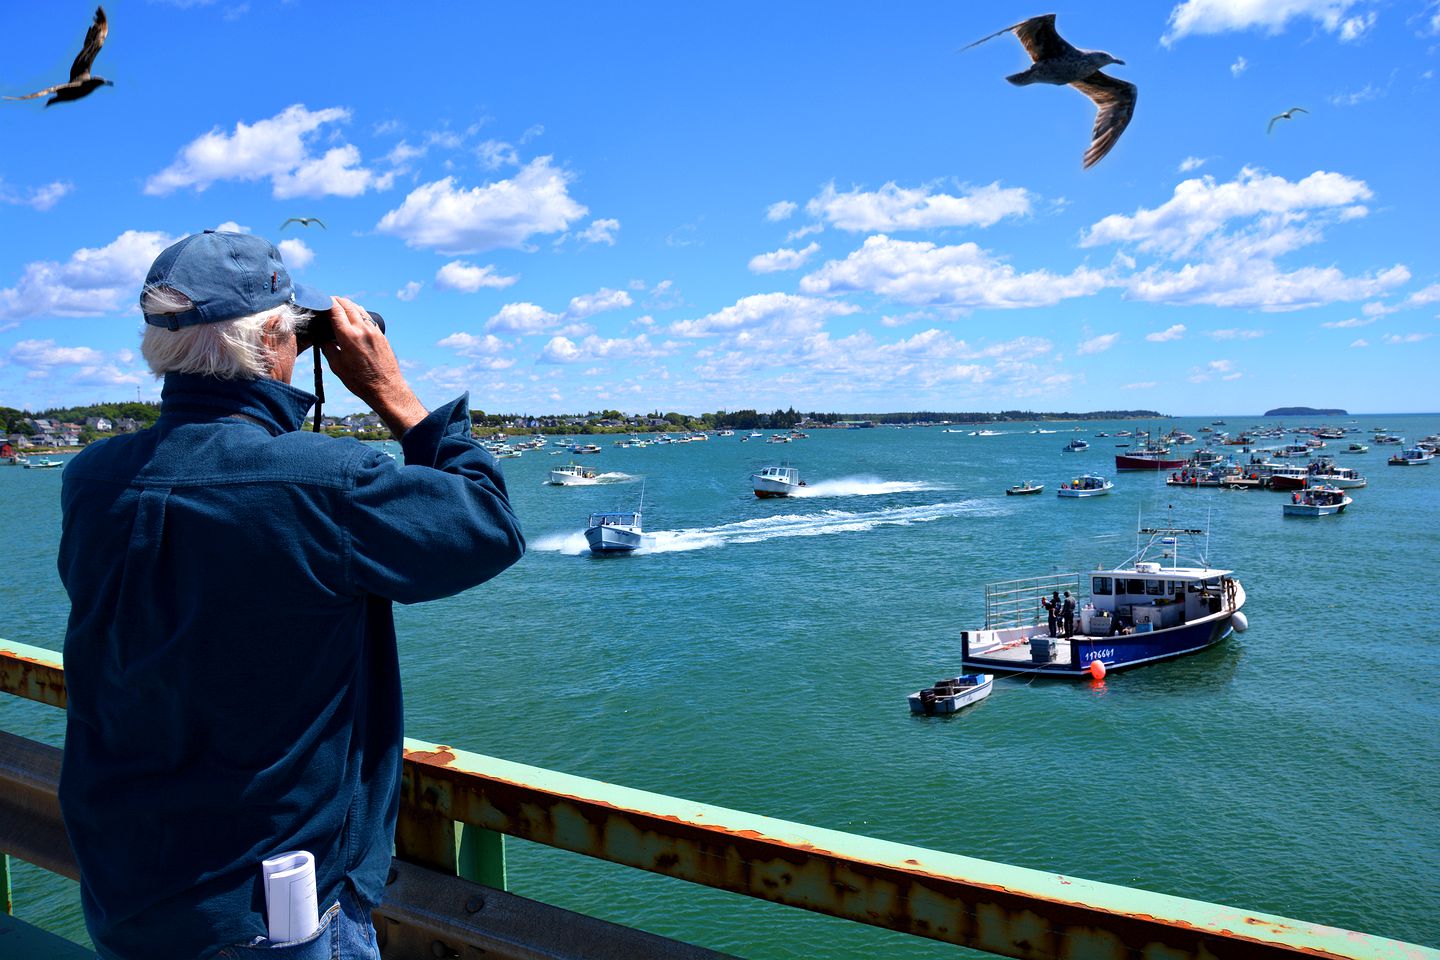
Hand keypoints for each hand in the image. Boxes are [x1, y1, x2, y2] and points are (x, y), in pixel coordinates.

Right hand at [319, 297, 427, 436]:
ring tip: (341, 307)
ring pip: (359, 309)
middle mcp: (362, 329)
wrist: (386, 388)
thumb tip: (322, 338)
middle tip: (329, 302)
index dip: (327, 302)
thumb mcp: (337, 366)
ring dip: (349, 305)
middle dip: (337, 301)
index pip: (335, 309)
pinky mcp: (381, 335)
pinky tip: (355, 317)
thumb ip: (328, 348)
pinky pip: (368, 318)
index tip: (321, 302)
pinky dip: (359, 313)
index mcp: (349, 336)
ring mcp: (374, 331)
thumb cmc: (360, 381)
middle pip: (348, 305)